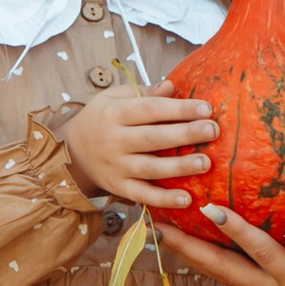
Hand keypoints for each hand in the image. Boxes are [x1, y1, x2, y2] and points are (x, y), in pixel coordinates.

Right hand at [60, 88, 216, 209]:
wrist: (71, 153)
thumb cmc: (101, 119)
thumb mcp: (114, 98)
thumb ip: (143, 93)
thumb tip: (171, 86)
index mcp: (115, 113)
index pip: (150, 109)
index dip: (178, 109)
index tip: (206, 108)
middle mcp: (114, 141)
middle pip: (153, 138)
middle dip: (185, 135)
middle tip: (213, 131)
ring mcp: (116, 167)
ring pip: (150, 169)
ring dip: (179, 167)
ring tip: (205, 163)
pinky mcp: (118, 187)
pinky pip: (142, 195)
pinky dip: (163, 200)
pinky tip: (186, 199)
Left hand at [157, 197, 284, 285]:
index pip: (260, 252)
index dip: (235, 230)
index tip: (210, 208)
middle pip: (223, 269)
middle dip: (189, 248)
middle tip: (158, 226)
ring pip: (220, 270)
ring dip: (191, 252)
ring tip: (161, 230)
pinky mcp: (267, 283)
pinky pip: (230, 268)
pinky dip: (207, 253)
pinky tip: (188, 236)